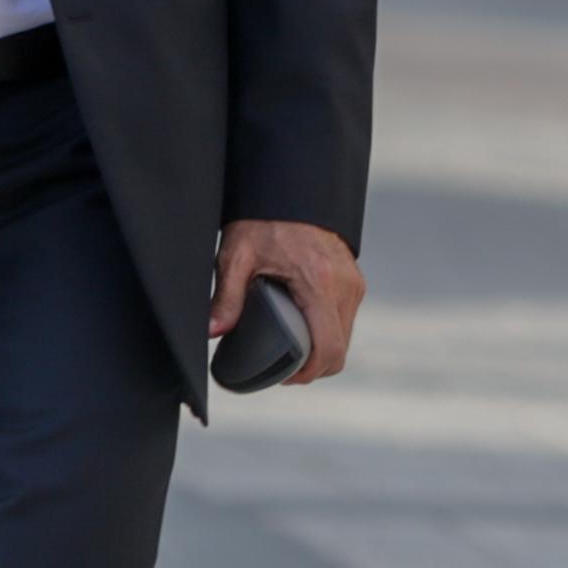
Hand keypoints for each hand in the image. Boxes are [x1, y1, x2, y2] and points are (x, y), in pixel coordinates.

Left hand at [209, 219, 366, 384]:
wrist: (294, 190)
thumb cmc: (265, 219)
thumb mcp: (238, 255)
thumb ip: (227, 297)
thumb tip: (213, 331)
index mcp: (320, 283)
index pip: (329, 347)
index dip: (309, 373)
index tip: (285, 378)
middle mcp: (345, 286)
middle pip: (340, 348)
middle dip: (314, 368)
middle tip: (282, 371)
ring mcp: (354, 283)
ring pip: (345, 335)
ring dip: (323, 350)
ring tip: (291, 352)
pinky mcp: (354, 280)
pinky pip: (346, 318)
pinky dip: (329, 333)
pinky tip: (305, 331)